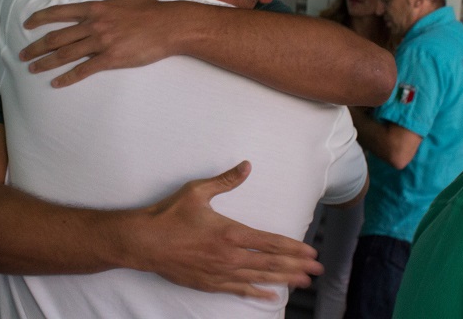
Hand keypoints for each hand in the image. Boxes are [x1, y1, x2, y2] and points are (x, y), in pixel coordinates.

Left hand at [19, 0, 172, 86]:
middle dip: (36, 47)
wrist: (169, 26)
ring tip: (32, 69)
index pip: (59, 12)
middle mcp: (93, 24)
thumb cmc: (149, 9)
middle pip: (56, 37)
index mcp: (95, 7)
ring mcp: (101, 42)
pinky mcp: (111, 58)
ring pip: (65, 54)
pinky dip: (68, 77)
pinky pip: (84, 70)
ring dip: (45, 63)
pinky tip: (56, 83)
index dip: (40, 18)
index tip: (26, 24)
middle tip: (22, 55)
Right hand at [136, 161, 322, 298]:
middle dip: (296, 267)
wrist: (144, 241)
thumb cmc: (169, 215)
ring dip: (283, 280)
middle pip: (270, 263)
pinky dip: (256, 293)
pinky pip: (238, 290)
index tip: (310, 252)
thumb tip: (246, 166)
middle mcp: (229, 256)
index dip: (293, 248)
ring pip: (258, 278)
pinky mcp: (209, 283)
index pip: (269, 242)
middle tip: (318, 271)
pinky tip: (271, 297)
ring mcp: (219, 272)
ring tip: (303, 283)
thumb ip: (225, 180)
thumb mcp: (197, 192)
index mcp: (230, 232)